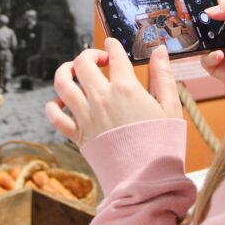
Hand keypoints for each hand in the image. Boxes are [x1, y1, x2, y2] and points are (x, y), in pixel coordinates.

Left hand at [45, 37, 181, 144]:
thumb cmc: (162, 145)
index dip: (113, 44)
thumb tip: (160, 50)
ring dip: (66, 71)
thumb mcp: (170, 106)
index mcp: (126, 88)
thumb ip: (163, 75)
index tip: (113, 44)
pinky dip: (54, 106)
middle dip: (90, 54)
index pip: (114, 53)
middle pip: (82, 62)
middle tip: (100, 60)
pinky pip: (55, 116)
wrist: (146, 180)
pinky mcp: (77, 135)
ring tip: (74, 71)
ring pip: (62, 82)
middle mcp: (101, 98)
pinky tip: (62, 102)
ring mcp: (86, 116)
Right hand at [189, 0, 224, 89]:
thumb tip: (208, 11)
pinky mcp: (212, 63)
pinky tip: (220, 55)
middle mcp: (217, 29)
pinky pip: (203, 58)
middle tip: (184, 7)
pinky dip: (211, 56)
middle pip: (197, 16)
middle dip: (189, 11)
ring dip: (198, 36)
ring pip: (195, 37)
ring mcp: (212, 45)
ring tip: (208, 37)